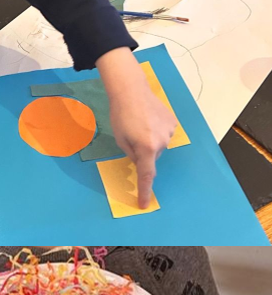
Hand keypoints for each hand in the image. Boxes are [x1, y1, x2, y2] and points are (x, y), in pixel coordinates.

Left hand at [96, 47, 176, 207]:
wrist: (132, 90)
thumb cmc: (121, 116)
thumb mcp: (121, 140)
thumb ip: (132, 155)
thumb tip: (140, 161)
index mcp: (146, 148)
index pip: (146, 176)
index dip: (145, 191)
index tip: (145, 204)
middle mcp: (162, 142)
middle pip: (151, 158)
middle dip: (142, 154)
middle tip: (132, 137)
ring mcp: (170, 132)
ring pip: (158, 147)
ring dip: (149, 142)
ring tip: (140, 125)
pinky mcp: (173, 122)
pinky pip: (164, 135)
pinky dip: (156, 132)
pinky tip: (148, 120)